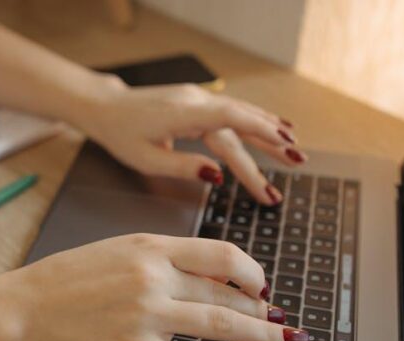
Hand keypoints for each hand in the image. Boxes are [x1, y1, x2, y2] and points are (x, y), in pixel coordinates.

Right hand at [0, 234, 307, 340]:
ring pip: (220, 325)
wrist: (30, 305)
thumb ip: (165, 258)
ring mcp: (147, 314)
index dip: (252, 272)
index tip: (261, 286)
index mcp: (152, 246)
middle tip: (281, 322)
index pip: (222, 255)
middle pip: (228, 293)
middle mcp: (155, 276)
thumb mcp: (121, 249)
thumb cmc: (71, 277)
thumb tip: (212, 276)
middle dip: (262, 310)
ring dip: (262, 337)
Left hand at [73, 80, 307, 204]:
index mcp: (182, 115)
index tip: (284, 146)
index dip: (261, 132)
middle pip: (239, 124)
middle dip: (270, 144)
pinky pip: (232, 113)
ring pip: (239, 117)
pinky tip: (274, 127)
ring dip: (268, 132)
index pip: (230, 120)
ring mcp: (198, 99)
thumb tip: (217, 177)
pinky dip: (254, 121)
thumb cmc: (121, 134)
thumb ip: (183, 168)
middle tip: (297, 162)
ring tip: (294, 150)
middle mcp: (195, 102)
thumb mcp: (146, 160)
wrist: (106, 107)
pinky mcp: (198, 102)